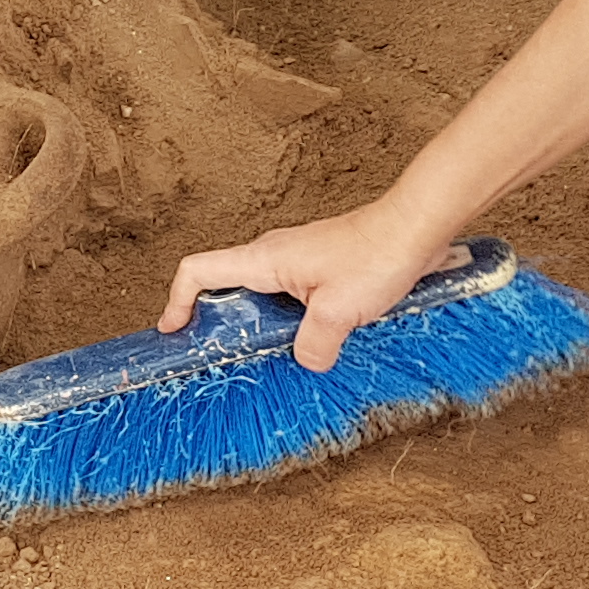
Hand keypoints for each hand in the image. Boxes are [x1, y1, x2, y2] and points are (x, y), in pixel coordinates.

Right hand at [158, 206, 472, 371]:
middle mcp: (273, 254)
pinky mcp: (319, 266)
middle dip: (216, 321)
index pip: (199, 271)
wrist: (415, 227)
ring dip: (258, 324)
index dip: (178, 300)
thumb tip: (306, 361)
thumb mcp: (340, 312)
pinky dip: (287, 320)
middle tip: (218, 356)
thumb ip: (313, 344)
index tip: (172, 329)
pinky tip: (311, 342)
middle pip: (225, 285)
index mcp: (265, 259)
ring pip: (261, 294)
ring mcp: (296, 259)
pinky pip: (288, 295)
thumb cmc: (377, 256)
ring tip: (267, 358)